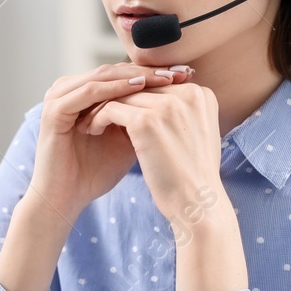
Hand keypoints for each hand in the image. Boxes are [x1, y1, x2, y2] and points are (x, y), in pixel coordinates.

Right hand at [27, 62, 193, 220]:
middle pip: (115, 70)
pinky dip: (114, 89)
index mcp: (86, 93)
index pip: (124, 74)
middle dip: (149, 71)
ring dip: (135, 76)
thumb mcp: (129, 140)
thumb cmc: (97, 172)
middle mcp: (70, 89)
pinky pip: (88, 92)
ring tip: (163, 78)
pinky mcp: (54, 110)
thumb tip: (182, 101)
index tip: (186, 74)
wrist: (68, 197)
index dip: (155, 73)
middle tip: (179, 71)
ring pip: (103, 76)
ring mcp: (59, 97)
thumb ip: (145, 117)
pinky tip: (138, 88)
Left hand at [85, 81, 226, 228]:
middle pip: (140, 87)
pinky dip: (98, 119)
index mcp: (200, 94)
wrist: (197, 205)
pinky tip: (92, 131)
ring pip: (122, 96)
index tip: (119, 110)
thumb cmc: (193, 176)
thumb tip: (153, 101)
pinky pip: (111, 109)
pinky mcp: (147, 121)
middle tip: (95, 112)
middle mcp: (187, 93)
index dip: (135, 98)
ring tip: (90, 123)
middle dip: (117, 99)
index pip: (157, 86)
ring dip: (103, 108)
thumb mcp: (194, 134)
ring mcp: (168, 105)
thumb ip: (179, 113)